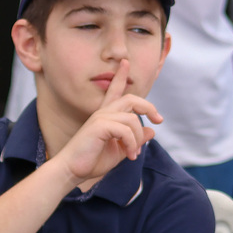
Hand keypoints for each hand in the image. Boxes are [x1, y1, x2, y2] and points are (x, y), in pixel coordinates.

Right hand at [54, 63, 160, 183]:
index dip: (121, 77)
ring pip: (132, 119)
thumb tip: (151, 131)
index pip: (115, 92)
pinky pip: (126, 130)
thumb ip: (135, 140)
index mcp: (106, 116)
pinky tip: (129, 155)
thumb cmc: (93, 160)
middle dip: (148, 107)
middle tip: (159, 120)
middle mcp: (102, 113)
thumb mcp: (121, 150)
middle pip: (131, 99)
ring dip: (138, 138)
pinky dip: (132, 143)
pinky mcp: (98, 126)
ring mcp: (100, 118)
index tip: (126, 63)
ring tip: (133, 153)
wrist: (73, 170)